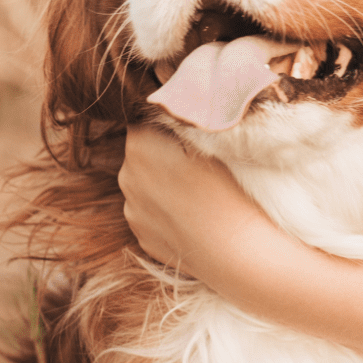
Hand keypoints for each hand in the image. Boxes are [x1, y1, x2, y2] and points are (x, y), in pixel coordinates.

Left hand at [118, 124, 265, 277]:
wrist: (236, 251)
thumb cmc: (229, 189)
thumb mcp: (211, 139)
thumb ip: (183, 122)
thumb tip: (174, 111)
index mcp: (140, 144)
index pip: (146, 120)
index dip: (169, 126)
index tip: (193, 136)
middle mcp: (126, 175)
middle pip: (143, 153)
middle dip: (164, 155)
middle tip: (199, 164)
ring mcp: (131, 210)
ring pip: (146, 185)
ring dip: (165, 184)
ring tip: (199, 194)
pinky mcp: (141, 237)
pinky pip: (152, 213)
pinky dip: (168, 212)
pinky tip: (193, 216)